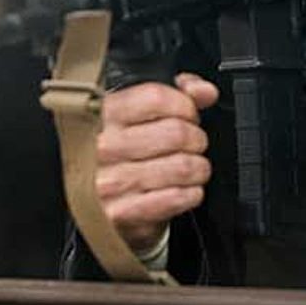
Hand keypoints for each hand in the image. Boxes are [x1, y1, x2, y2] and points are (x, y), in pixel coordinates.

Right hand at [95, 72, 218, 252]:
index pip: (156, 97)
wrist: (100, 205)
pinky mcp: (122, 213)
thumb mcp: (141, 115)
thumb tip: (205, 91)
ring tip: (192, 169)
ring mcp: (111, 182)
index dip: (185, 105)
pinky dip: (191, 194)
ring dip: (198, 169)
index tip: (189, 115)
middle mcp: (104, 146)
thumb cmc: (125, 155)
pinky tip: (184, 190)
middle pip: (176, 133)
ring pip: (182, 166)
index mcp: (105, 114)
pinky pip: (176, 198)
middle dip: (197, 139)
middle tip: (193, 145)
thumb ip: (177, 94)